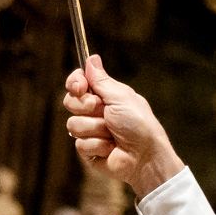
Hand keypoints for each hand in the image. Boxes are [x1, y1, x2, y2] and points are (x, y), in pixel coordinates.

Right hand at [65, 56, 182, 195]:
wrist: (145, 156)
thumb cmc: (139, 124)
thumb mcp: (121, 97)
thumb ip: (102, 80)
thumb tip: (92, 58)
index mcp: (104, 96)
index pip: (78, 84)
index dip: (75, 83)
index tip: (80, 86)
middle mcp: (96, 113)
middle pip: (70, 102)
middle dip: (86, 107)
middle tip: (104, 113)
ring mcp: (91, 132)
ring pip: (73, 125)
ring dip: (95, 129)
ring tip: (113, 135)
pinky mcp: (89, 151)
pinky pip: (80, 144)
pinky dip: (97, 146)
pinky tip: (111, 149)